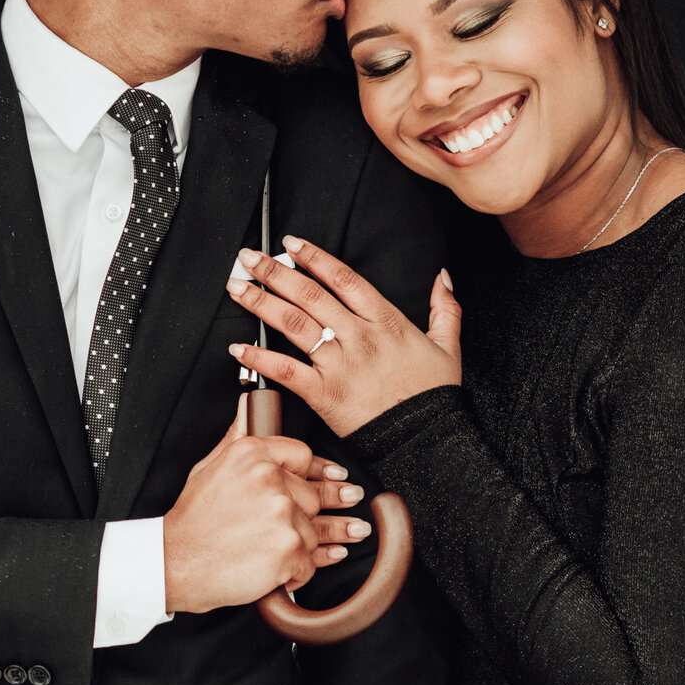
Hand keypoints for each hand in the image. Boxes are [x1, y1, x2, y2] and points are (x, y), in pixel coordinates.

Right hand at [162, 400, 372, 611]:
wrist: (176, 562)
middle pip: (313, 495)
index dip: (319, 470)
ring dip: (307, 545)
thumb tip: (247, 405)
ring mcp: (281, 513)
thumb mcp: (208, 467)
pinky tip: (292, 570)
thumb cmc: (191, 520)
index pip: (301, 455)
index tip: (337, 477)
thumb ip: (236, 438)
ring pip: (313, 530)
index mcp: (250, 454)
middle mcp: (269, 479)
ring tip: (341, 541)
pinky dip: (299, 570)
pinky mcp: (289, 548)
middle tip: (350, 510)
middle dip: (316, 510)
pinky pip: (309, 561)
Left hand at [227, 237, 461, 436]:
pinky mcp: (325, 394)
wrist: (427, 440)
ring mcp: (340, 364)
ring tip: (237, 288)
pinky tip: (240, 347)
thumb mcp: (447, 346)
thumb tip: (442, 277)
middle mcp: (359, 337)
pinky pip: (287, 371)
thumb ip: (445, 308)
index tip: (290, 244)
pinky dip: (261, 358)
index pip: (344, 279)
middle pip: (310, 295)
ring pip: (293, 324)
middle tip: (249, 259)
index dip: (314, 257)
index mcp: (386, 322)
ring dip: (261, 303)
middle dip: (275, 273)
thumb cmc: (433, 398)